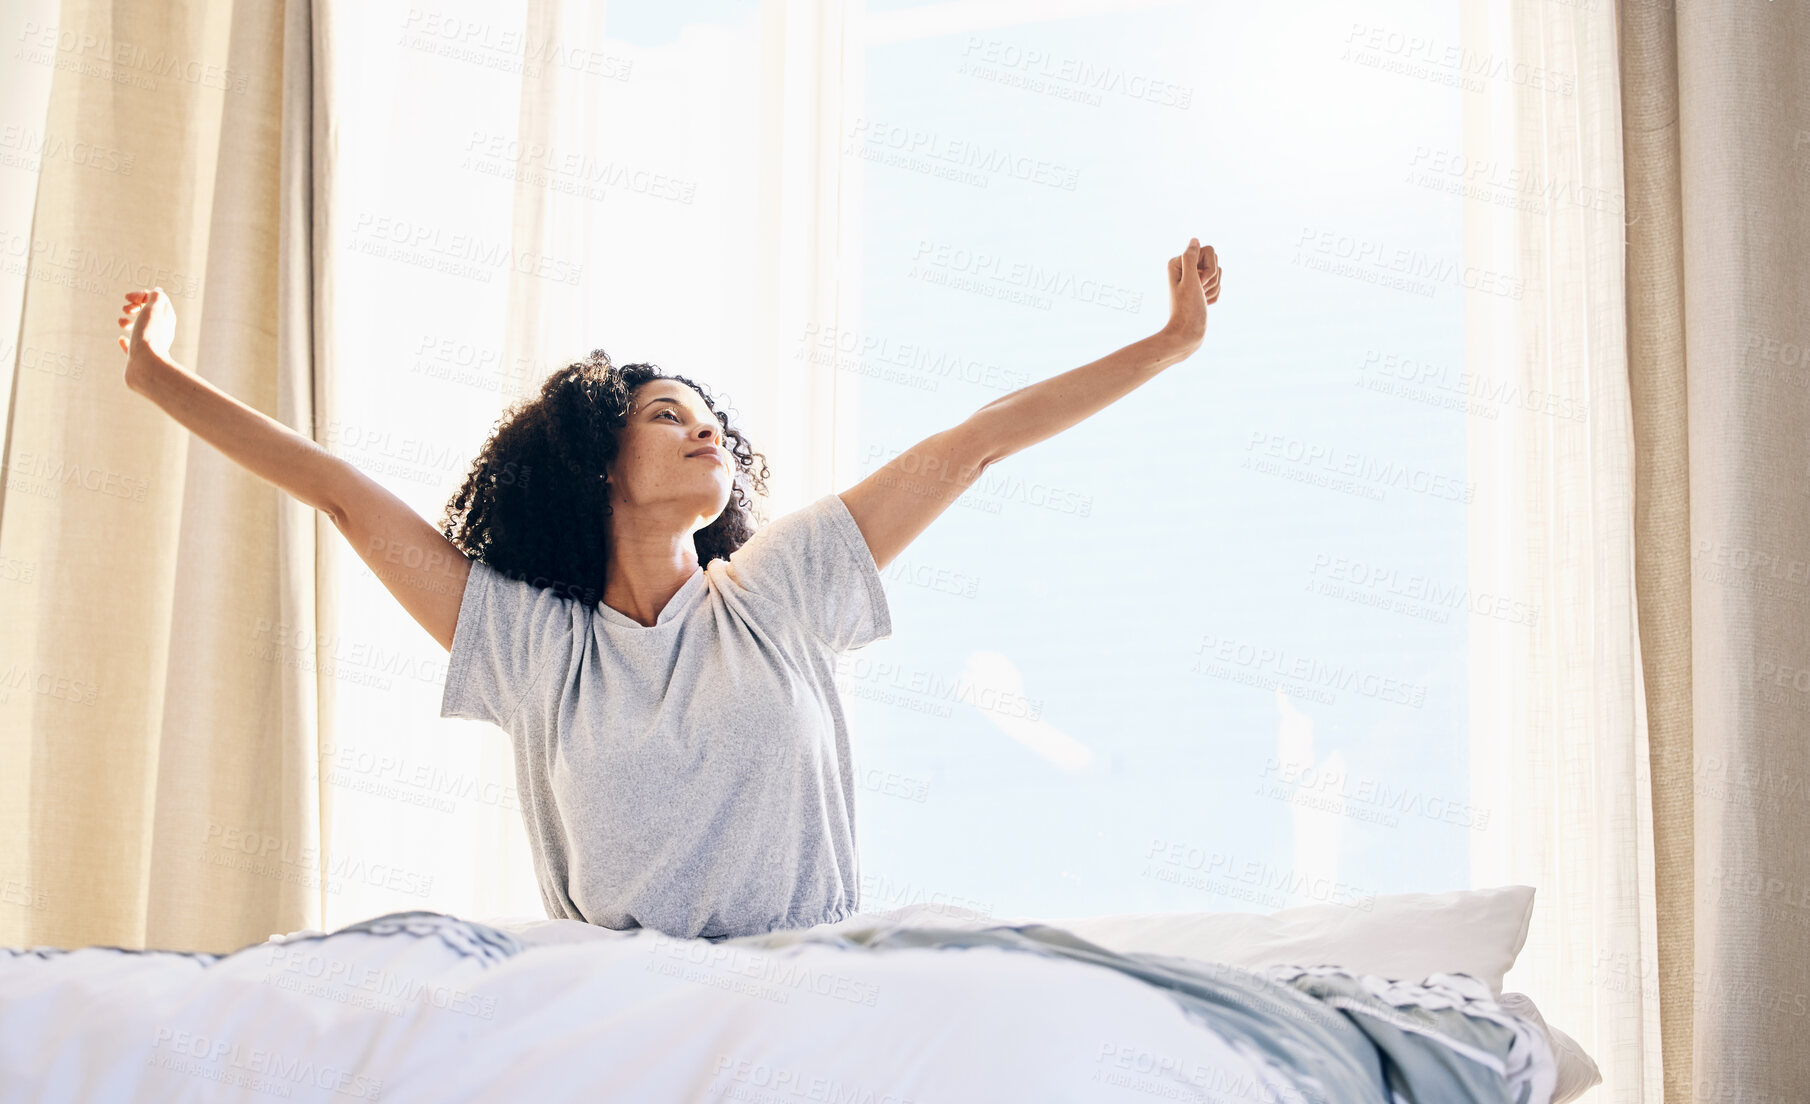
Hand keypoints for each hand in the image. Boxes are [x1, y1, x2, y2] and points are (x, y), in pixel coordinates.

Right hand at [117, 287, 179, 392]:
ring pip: (139, 329)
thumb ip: (156, 299)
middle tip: (126, 310)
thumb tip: (157, 291)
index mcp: (166, 320)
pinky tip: (121, 340)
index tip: (128, 298)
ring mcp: (149, 345)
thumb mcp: (153, 311)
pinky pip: (132, 348)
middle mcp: (160, 332)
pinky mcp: (138, 358)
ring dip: (128, 321)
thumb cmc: (148, 337)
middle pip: (147, 313)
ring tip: (122, 323)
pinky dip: (126, 342)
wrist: (146, 368)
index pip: (155, 300)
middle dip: (134, 307)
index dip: (140, 295)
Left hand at [1158, 238, 1220, 355]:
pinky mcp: (1200, 289)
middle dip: (1213, 278)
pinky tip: (1204, 305)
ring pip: (1218, 274)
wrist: (1187, 333)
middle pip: (1214, 260)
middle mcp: (1184, 268)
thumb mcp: (1190, 281)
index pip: (1208, 250)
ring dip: (1214, 289)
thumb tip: (1194, 240)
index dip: (1208, 268)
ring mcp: (1193, 279)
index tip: (1198, 284)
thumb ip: (1191, 259)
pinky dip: (1214, 296)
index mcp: (1178, 262)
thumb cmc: (1188, 309)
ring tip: (1201, 300)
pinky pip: (1217, 285)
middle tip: (1200, 293)